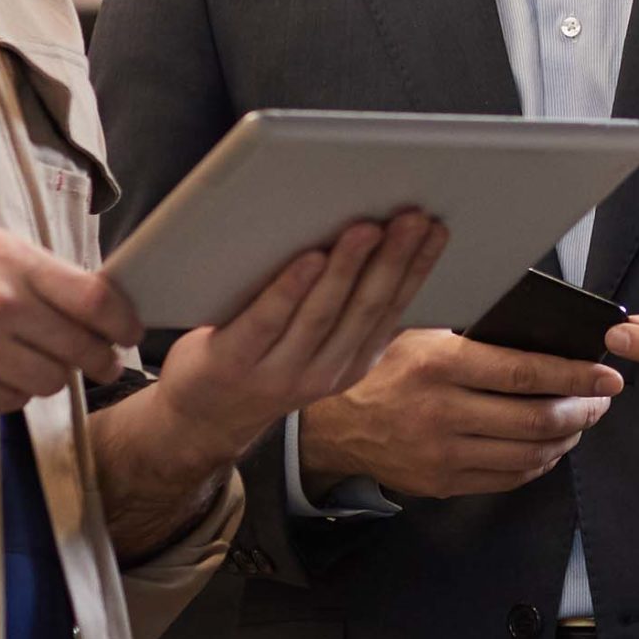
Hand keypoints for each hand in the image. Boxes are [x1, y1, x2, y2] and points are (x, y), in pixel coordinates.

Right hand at [0, 215, 140, 410]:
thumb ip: (25, 264)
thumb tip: (78, 292)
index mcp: (9, 261)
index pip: (96, 299)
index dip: (124, 321)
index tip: (129, 331)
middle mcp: (0, 307)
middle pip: (81, 348)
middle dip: (97, 358)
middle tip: (99, 361)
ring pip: (49, 382)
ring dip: (49, 376)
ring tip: (29, 361)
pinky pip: (10, 402)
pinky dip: (10, 393)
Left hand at [151, 212, 447, 470]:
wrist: (202, 419)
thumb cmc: (261, 363)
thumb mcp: (319, 350)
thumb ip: (349, 314)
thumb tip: (386, 250)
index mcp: (351, 360)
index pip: (393, 309)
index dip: (418, 269)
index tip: (436, 229)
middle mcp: (324, 369)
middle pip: (366, 308)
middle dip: (393, 259)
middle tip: (411, 218)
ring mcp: (279, 370)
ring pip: (322, 314)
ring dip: (347, 268)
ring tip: (365, 229)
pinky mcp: (234, 362)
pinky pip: (267, 322)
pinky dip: (291, 289)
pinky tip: (308, 258)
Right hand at [299, 327, 622, 501]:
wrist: (331, 422)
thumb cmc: (380, 368)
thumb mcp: (419, 333)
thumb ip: (472, 338)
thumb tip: (541, 338)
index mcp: (438, 365)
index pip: (523, 373)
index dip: (574, 376)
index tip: (606, 376)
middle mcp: (441, 412)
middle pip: (534, 420)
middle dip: (581, 411)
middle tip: (601, 400)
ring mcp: (441, 455)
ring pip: (527, 454)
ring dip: (565, 439)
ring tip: (579, 421)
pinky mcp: (441, 483)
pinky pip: (507, 478)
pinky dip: (538, 464)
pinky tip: (549, 447)